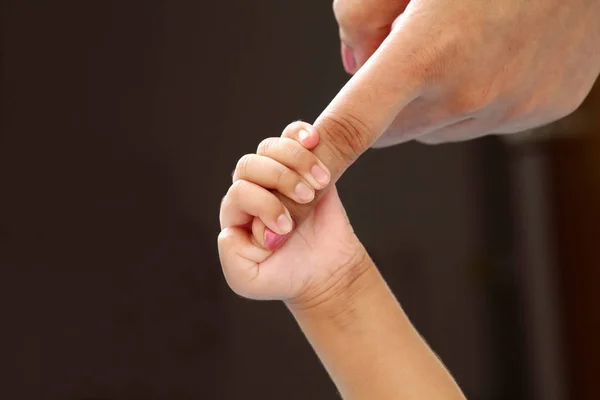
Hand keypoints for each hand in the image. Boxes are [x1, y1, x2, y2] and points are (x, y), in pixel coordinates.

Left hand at [218, 122, 366, 303]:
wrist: (324, 272)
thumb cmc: (285, 277)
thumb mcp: (249, 280)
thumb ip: (231, 258)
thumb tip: (230, 229)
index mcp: (235, 213)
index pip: (240, 191)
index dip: (264, 204)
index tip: (288, 228)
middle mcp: (252, 189)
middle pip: (251, 164)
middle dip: (281, 179)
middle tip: (306, 199)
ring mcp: (278, 175)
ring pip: (272, 147)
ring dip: (297, 160)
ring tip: (318, 182)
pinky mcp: (304, 165)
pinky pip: (295, 136)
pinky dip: (303, 133)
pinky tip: (314, 141)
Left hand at [328, 0, 599, 145]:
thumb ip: (360, 16)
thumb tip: (354, 68)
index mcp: (426, 50)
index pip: (356, 122)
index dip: (324, 155)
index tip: (300, 186)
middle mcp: (468, 90)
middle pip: (392, 129)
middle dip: (385, 104)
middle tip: (408, 54)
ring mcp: (511, 106)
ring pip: (438, 127)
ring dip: (434, 100)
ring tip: (463, 46)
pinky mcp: (542, 108)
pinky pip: (484, 120)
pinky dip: (478, 98)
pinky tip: (497, 55)